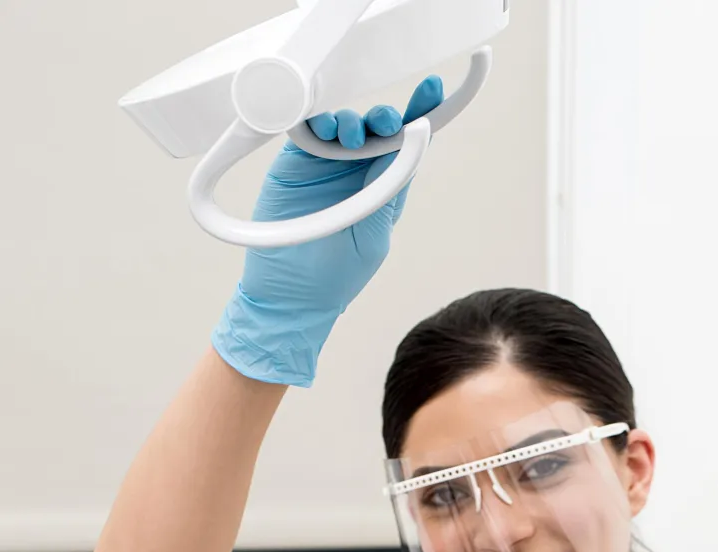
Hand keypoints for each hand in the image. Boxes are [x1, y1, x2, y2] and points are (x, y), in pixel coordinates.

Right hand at [212, 79, 442, 387]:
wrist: (286, 296)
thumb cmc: (334, 278)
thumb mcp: (371, 239)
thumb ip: (386, 195)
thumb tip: (407, 148)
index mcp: (382, 191)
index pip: (406, 148)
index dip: (420, 116)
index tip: (431, 90)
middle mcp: (355, 173)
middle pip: (375, 130)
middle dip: (382, 119)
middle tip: (382, 122)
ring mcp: (324, 165)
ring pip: (342, 124)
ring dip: (348, 120)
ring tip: (347, 132)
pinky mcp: (294, 164)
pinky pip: (306, 130)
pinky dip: (313, 119)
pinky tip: (320, 124)